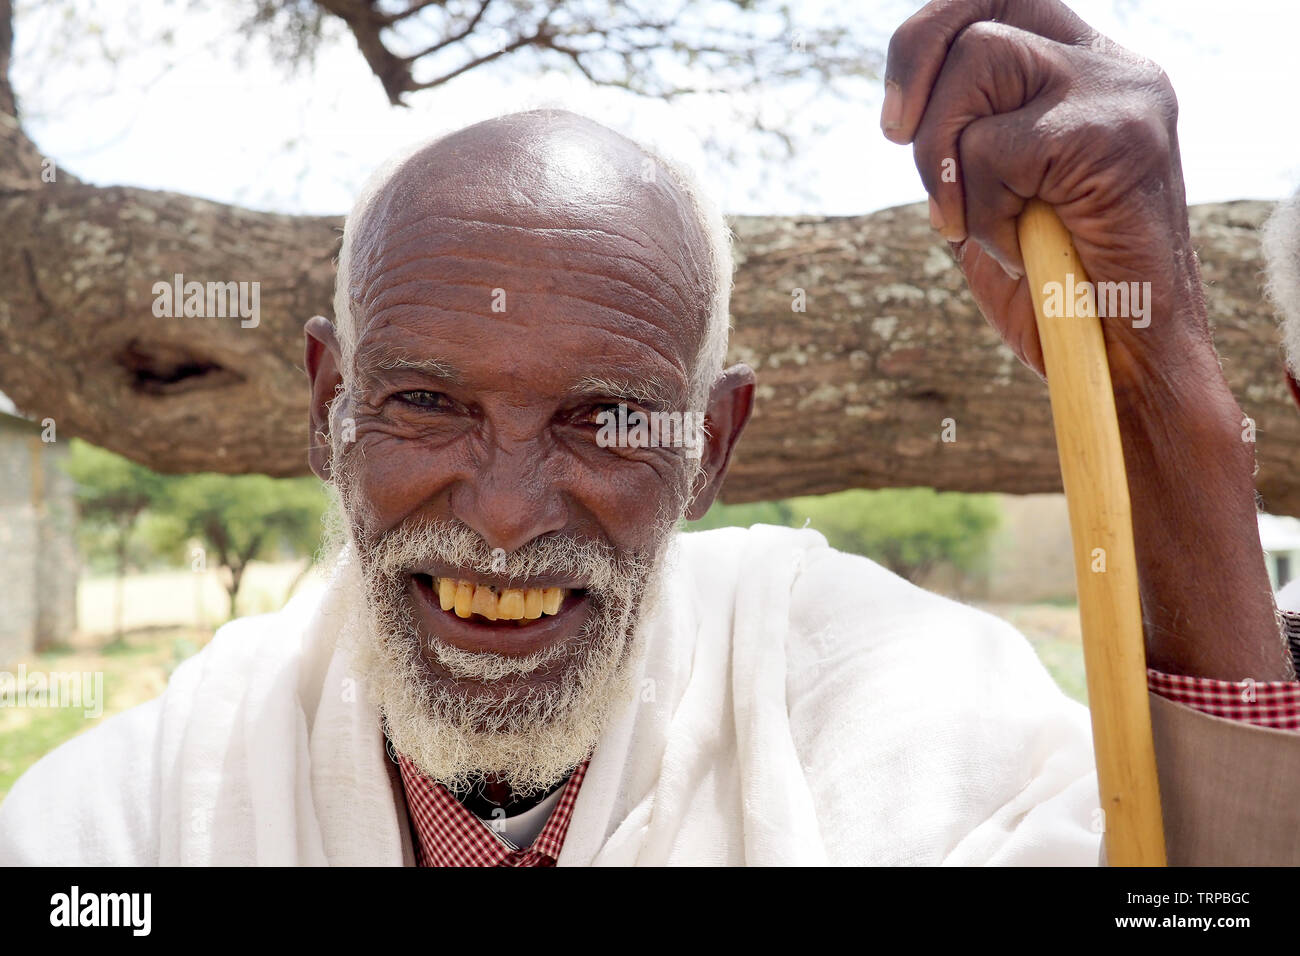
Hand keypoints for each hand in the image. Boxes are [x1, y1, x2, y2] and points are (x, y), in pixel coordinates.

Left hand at [882, 0, 1289, 680]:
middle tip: (897, 136)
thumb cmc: (1056, 296)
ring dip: (948, 155)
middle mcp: (1110, 64)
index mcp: (1084, 74)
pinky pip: (993, 145)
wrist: (1124, 364)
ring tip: (983, 221)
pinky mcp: (1115, 130)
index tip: (894, 121)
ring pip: (979, 58)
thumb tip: (907, 111)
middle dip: (914, 66)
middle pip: (980, 3)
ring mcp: (1119, 90)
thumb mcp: (995, 203)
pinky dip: (981, 206)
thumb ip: (965, 146)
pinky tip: (1018, 245)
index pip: (995, 2)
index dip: (926, 40)